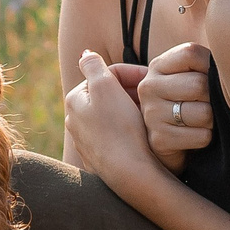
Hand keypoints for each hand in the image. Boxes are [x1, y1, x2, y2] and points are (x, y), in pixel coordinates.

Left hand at [64, 51, 162, 183]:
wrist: (130, 175)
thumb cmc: (120, 129)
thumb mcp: (105, 88)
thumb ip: (93, 65)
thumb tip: (85, 54)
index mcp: (74, 101)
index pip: (107, 76)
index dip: (133, 74)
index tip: (153, 80)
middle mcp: (75, 122)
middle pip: (110, 95)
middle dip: (133, 92)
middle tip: (156, 97)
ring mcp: (88, 142)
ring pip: (116, 115)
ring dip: (134, 110)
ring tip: (153, 113)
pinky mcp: (102, 158)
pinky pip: (120, 134)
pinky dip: (133, 129)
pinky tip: (147, 133)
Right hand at [135, 42, 214, 172]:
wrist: (171, 143)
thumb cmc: (189, 103)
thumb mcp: (191, 77)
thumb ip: (206, 65)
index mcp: (158, 66)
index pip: (191, 52)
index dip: (210, 65)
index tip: (210, 78)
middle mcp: (149, 87)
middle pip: (199, 84)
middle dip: (213, 98)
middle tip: (208, 104)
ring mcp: (151, 115)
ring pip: (204, 113)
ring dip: (211, 120)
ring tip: (201, 121)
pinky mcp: (159, 140)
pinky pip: (202, 136)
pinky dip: (206, 138)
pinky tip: (194, 136)